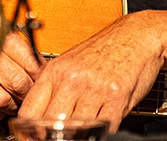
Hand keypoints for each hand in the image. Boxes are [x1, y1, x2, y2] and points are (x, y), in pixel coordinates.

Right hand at [0, 0, 42, 115]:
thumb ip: (5, 34)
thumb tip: (31, 54)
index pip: (29, 60)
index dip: (39, 71)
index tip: (42, 75)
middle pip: (20, 82)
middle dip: (28, 89)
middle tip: (31, 90)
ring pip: (3, 99)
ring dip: (12, 102)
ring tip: (14, 99)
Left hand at [17, 12, 166, 131]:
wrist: (137, 35)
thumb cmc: (105, 50)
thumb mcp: (71, 63)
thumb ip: (55, 89)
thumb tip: (38, 118)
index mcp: (55, 71)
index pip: (30, 111)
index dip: (29, 130)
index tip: (35, 136)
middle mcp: (71, 80)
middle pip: (50, 124)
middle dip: (53, 136)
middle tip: (59, 138)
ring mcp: (93, 89)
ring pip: (75, 129)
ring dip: (78, 135)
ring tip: (81, 132)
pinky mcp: (116, 97)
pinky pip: (103, 126)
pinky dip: (101, 132)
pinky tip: (100, 127)